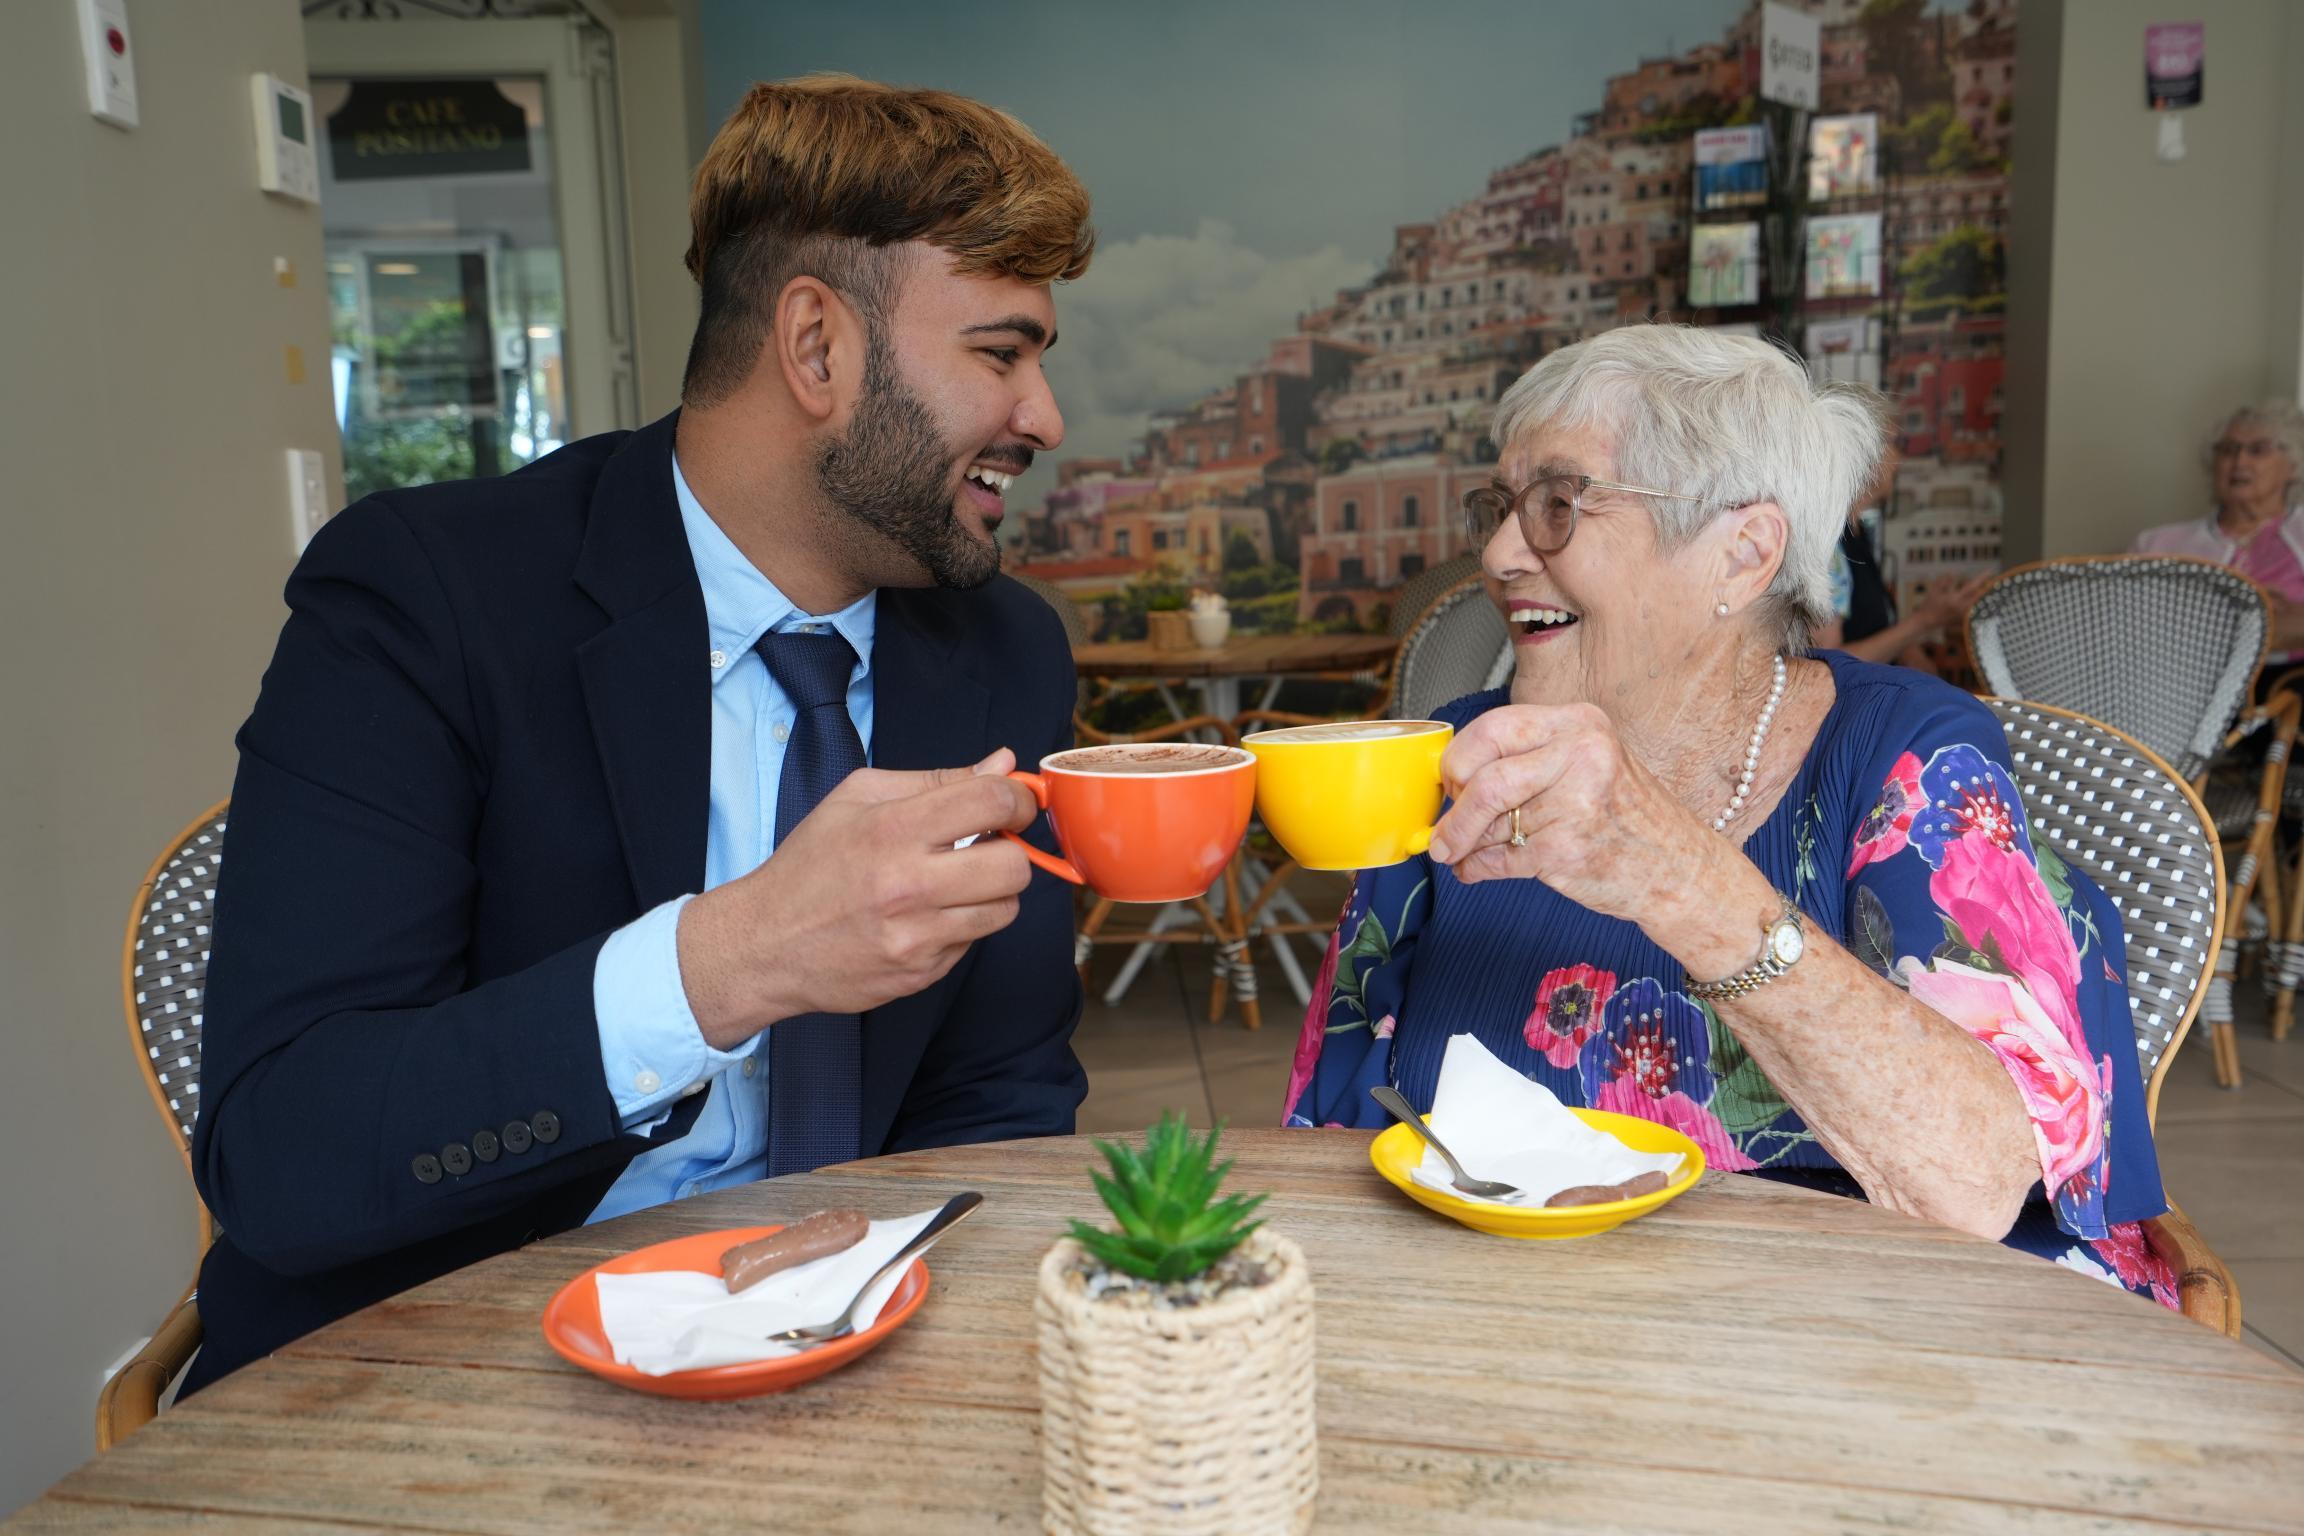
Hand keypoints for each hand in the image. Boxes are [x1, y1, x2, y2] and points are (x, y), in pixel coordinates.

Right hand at [677, 749, 1038, 1048]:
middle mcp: (907, 885)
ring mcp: (916, 936)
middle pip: (1014, 865)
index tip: (1012, 805)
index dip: (1016, 800)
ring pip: (1005, 909)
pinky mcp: (920, 973)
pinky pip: (973, 942)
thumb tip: (1003, 763)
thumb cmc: (811, 866)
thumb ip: (937, 779)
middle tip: (987, 848)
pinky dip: (960, 925)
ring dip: (991, 893)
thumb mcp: (858, 800)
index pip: (991, 802)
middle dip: (1010, 851)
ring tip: (955, 884)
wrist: (766, 944)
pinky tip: (926, 916)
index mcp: (891, 829)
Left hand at [1426, 707, 1775, 977]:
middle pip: (1483, 776)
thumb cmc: (1627, 818)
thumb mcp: (1587, 764)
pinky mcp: (1567, 851)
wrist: (1679, 870)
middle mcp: (1580, 755)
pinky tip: (1475, 870)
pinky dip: (1475, 869)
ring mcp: (1576, 804)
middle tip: (1445, 827)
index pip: (1492, 729)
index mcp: (1579, 724)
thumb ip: (1527, 761)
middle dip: (1453, 808)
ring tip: (1456, 852)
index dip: (1459, 760)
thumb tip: (1452, 779)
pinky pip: (1497, 859)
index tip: (1451, 783)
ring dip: (1462, 844)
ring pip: (1487, 822)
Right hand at [1913, 568, 1995, 635]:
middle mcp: (1960, 608)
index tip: (1990, 570)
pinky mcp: (1963, 620)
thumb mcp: (1933, 591)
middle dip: (1989, 588)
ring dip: (1987, 597)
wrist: (1925, 623)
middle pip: (1981, 597)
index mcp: (1954, 599)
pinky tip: (1988, 602)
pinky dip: (1982, 606)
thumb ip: (1942, 582)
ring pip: (1980, 605)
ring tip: (1995, 589)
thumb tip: (1952, 573)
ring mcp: (1963, 615)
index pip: (1971, 586)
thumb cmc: (1928, 606)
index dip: (1982, 578)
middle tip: (1999, 580)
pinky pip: (1976, 612)